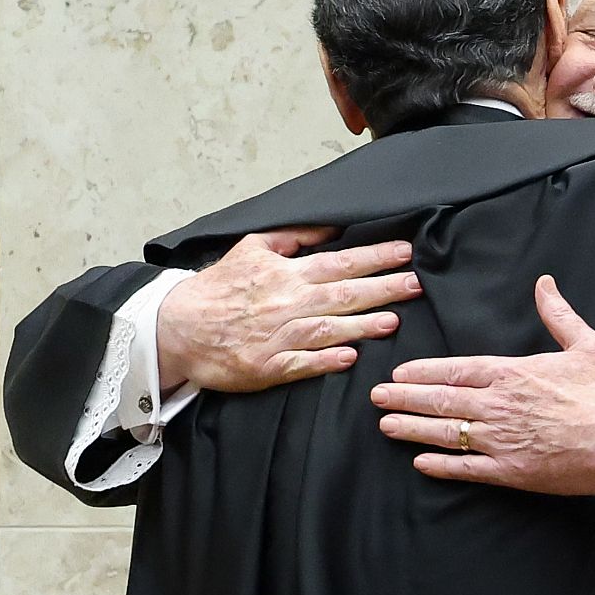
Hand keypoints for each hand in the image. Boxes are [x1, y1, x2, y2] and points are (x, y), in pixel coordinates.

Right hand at [156, 227, 421, 392]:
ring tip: (393, 321)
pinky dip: (325, 360)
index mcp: (286, 273)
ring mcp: (278, 337)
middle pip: (343, 295)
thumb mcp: (252, 247)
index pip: (340, 262)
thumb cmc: (219, 287)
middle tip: (416, 284)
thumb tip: (332, 226)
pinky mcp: (268, 367)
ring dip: (362, 325)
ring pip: (329, 330)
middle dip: (383, 288)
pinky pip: (302, 364)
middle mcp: (287, 304)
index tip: (405, 252)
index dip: (375, 257)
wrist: (178, 326)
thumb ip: (294, 236)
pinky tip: (350, 358)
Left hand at [371, 275, 594, 495]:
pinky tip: (420, 463)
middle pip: (441, 400)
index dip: (422, 371)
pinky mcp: (512, 472)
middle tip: (376, 398)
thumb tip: (545, 283)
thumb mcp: (586, 344)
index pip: (456, 369)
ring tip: (386, 426)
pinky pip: (468, 469)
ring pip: (447, 433)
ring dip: (413, 429)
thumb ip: (558, 314)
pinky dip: (441, 466)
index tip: (398, 373)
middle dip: (405, 398)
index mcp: (512, 374)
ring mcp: (503, 440)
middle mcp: (499, 405)